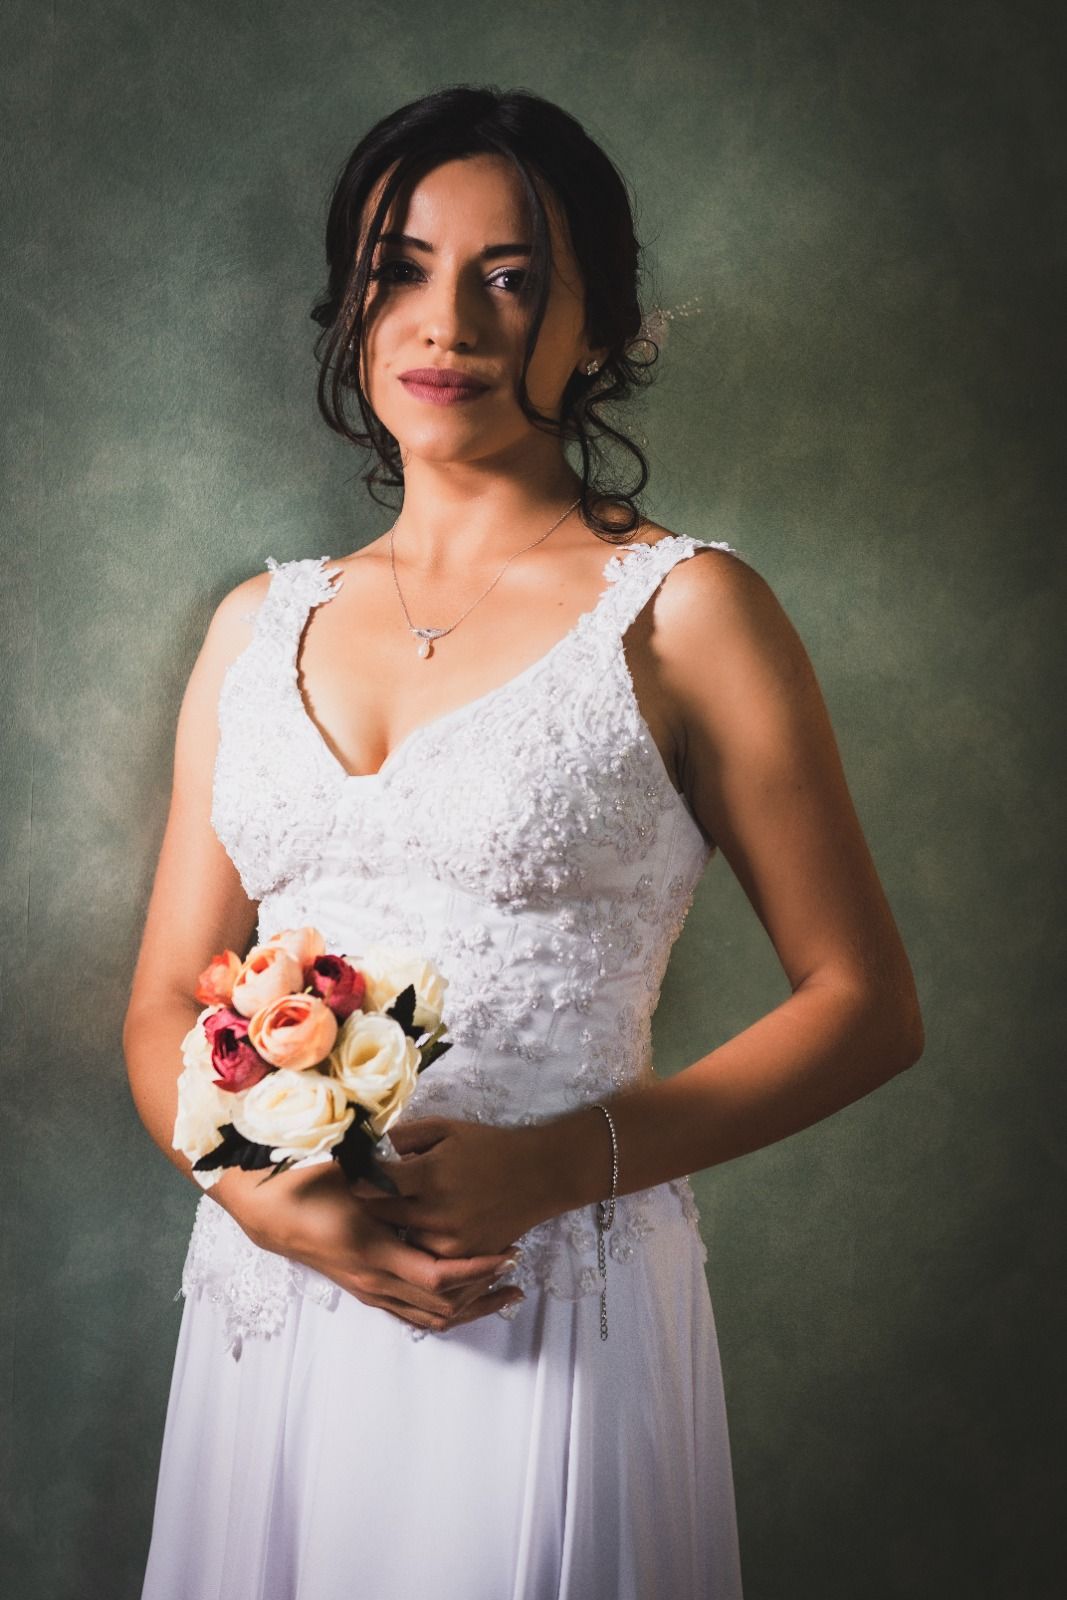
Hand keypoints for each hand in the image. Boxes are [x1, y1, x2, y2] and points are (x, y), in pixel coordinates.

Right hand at [211, 1160, 524, 1332]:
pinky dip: (446, 1308)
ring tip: (505, 1288)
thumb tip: (416, 1157)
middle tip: (516, 1266)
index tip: (509, 1251)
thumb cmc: (306, 1183)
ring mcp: (369, 1291)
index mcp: (372, 1252)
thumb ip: (382, 1170)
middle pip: (441, 1303)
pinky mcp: (367, 1291)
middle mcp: (373, 1281)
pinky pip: (414, 1314)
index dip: (477, 1268)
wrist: (267, 1212)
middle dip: (484, 1290)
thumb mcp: (347, 1171)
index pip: (437, 1275)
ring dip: (471, 1305)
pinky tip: (468, 1295)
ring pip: (430, 1317)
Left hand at [349, 1115, 552, 1257]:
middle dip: (371, 1203)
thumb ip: (405, 1136)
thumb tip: (368, 1146)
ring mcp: (451, 1239)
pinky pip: (427, 1256)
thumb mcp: (445, 1129)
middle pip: (383, 1214)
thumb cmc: (488, 1146)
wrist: (538, 1175)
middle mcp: (437, 1211)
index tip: (349, 1174)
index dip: (358, 1178)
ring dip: (395, 1227)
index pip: (376, 1182)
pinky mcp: (464, 1257)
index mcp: (430, 1174)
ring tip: (392, 1211)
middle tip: (360, 1194)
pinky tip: (421, 1227)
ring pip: (402, 1239)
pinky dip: (421, 1242)